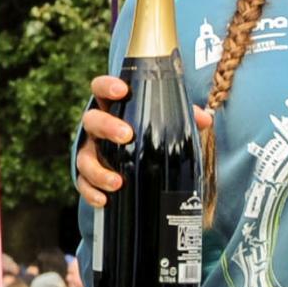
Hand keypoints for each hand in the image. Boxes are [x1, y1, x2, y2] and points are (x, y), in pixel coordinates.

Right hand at [75, 74, 213, 208]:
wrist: (137, 165)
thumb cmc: (147, 135)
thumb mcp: (165, 123)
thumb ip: (184, 117)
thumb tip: (205, 119)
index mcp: (111, 108)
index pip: (101, 88)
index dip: (107, 85)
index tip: (122, 90)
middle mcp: (96, 129)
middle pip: (92, 121)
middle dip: (107, 126)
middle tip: (127, 135)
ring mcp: (90, 152)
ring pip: (84, 158)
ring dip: (98, 170)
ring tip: (117, 182)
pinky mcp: (86, 176)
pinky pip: (83, 184)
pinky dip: (91, 193)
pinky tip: (104, 201)